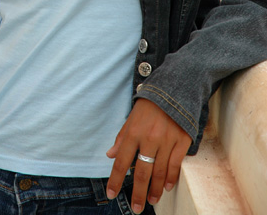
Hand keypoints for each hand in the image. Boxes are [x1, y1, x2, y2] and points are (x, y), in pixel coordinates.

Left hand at [106, 98, 191, 213]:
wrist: (174, 89)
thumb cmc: (149, 105)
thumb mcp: (131, 118)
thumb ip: (121, 137)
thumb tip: (110, 155)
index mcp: (133, 132)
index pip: (121, 161)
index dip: (115, 180)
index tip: (111, 194)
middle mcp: (149, 138)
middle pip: (141, 172)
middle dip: (137, 193)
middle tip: (136, 208)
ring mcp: (166, 140)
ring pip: (159, 172)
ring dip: (154, 189)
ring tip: (151, 200)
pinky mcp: (182, 141)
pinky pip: (175, 165)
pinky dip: (170, 178)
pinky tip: (166, 187)